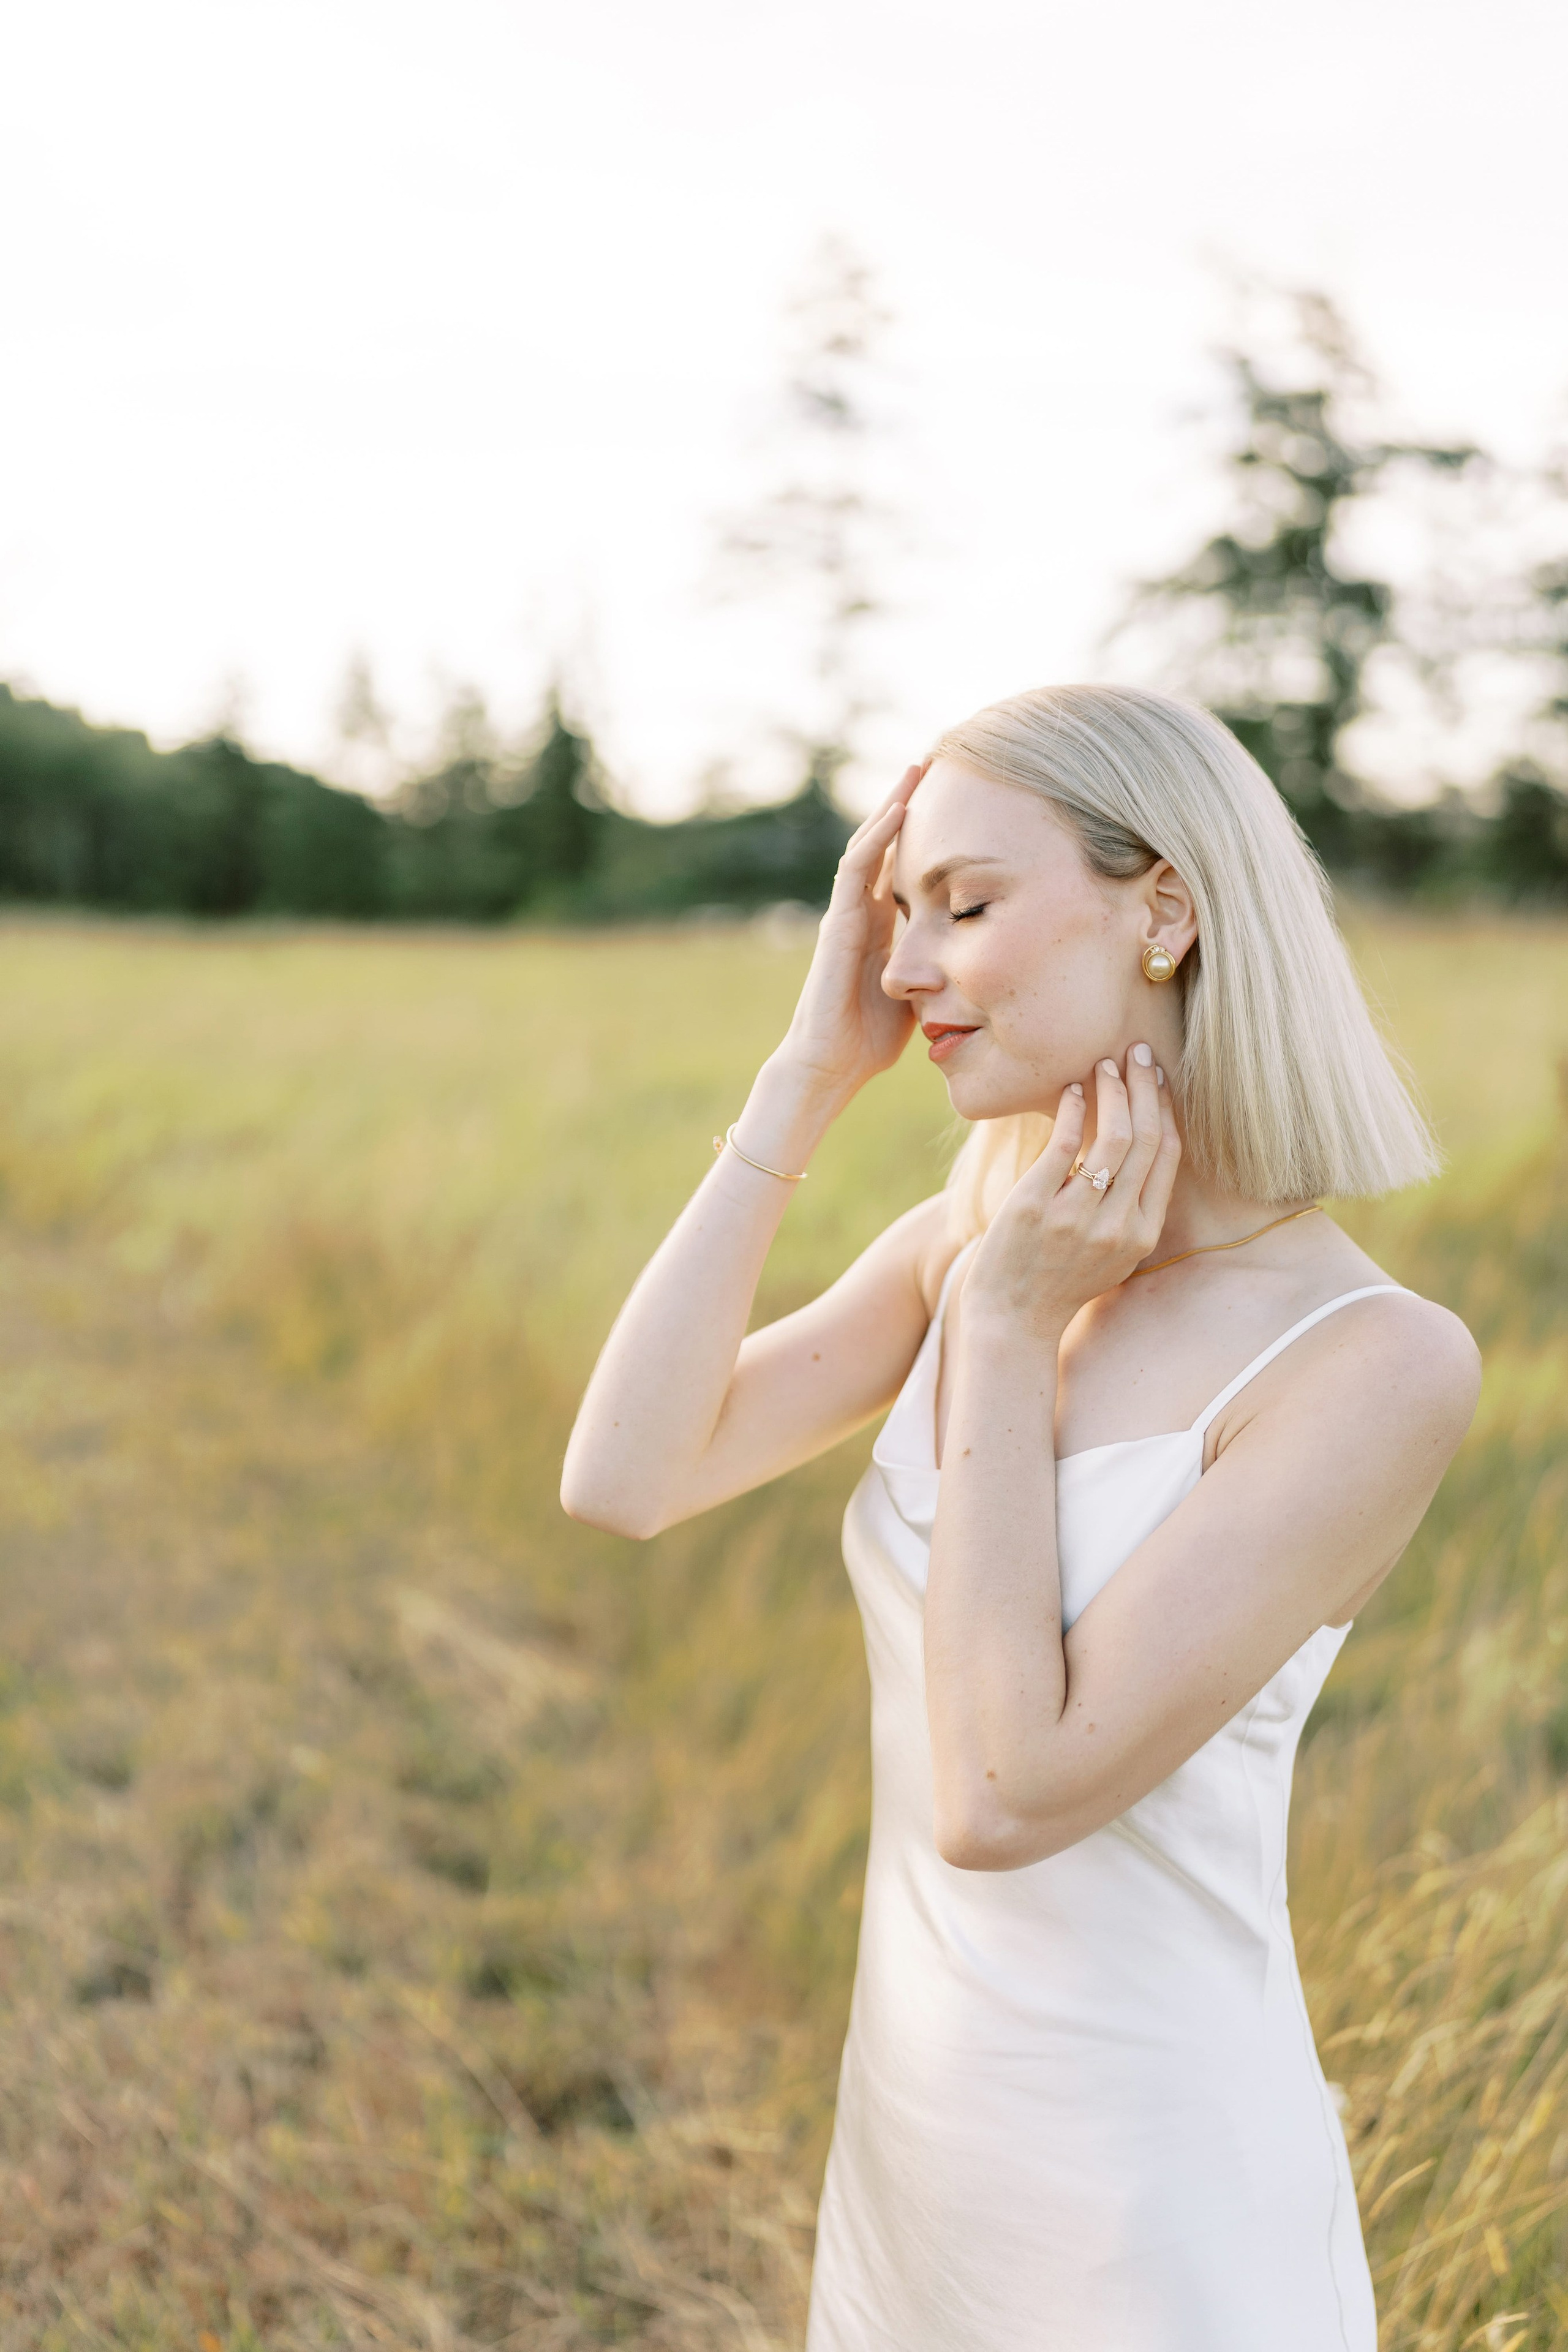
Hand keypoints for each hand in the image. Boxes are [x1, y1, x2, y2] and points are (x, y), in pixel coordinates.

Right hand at [774, 764, 924, 1105]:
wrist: (831, 1065)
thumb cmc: (870, 1040)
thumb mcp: (918, 992)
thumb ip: (934, 966)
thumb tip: (978, 958)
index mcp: (880, 928)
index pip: (902, 868)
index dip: (923, 835)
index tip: (954, 804)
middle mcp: (861, 913)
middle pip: (884, 845)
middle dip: (906, 804)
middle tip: (934, 765)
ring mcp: (846, 914)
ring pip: (867, 845)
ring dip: (892, 806)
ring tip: (916, 770)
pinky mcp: (838, 924)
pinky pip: (856, 870)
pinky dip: (877, 838)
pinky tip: (899, 811)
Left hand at [966, 1050, 1181, 1340]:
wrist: (1012, 1319)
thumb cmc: (1060, 1282)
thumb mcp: (1113, 1254)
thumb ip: (1132, 1210)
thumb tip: (1141, 1150)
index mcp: (1142, 1235)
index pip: (1168, 1156)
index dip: (1167, 1110)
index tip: (1160, 1078)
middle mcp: (1117, 1225)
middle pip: (1146, 1138)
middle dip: (1146, 1087)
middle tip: (1138, 1053)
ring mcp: (1076, 1216)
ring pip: (1113, 1137)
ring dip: (1113, 1092)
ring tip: (1105, 1065)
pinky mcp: (1035, 1206)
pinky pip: (1064, 1145)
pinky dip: (1074, 1111)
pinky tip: (1073, 1091)